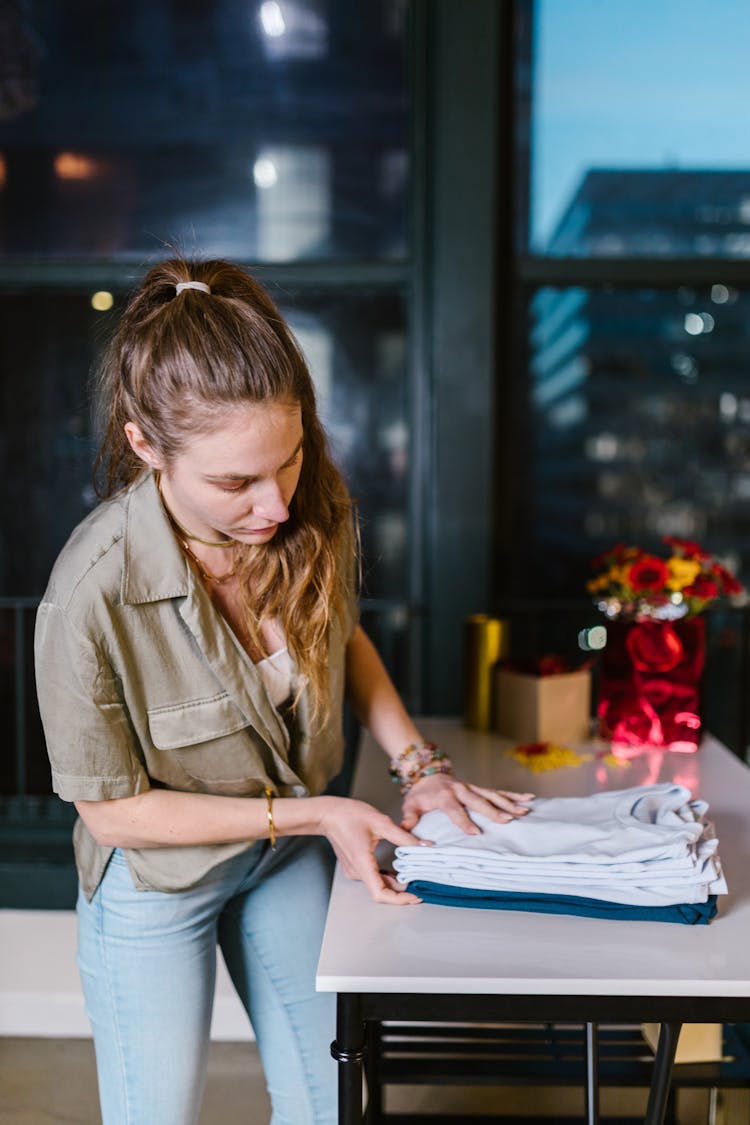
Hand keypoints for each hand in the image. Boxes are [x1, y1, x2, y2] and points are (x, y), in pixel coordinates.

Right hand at [315, 796, 429, 904]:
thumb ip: (404, 837)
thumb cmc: (348, 815)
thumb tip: (424, 846)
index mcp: (362, 863)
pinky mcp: (354, 866)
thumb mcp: (381, 822)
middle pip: (382, 890)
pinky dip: (386, 876)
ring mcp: (354, 870)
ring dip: (395, 883)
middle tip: (421, 885)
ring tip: (413, 878)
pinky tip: (398, 870)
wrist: (327, 813)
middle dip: (402, 890)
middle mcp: (357, 871)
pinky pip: (372, 877)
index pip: (381, 893)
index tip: (415, 897)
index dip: (399, 899)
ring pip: (378, 884)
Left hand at [400, 773, 533, 834]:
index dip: (464, 821)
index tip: (475, 833)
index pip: (454, 810)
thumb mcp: (409, 806)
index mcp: (444, 796)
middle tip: (508, 820)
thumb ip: (409, 819)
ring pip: (492, 795)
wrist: (426, 773)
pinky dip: (513, 794)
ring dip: (509, 802)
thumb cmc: (419, 794)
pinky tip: (529, 798)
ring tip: (524, 810)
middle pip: (478, 801)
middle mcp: (461, 789)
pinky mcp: (479, 787)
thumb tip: (406, 834)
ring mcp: (472, 787)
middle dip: (493, 811)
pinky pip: (498, 791)